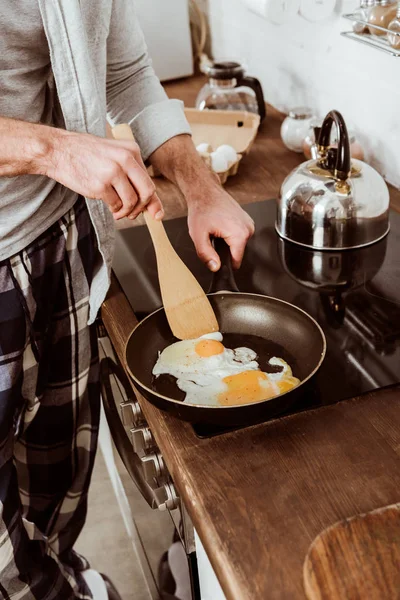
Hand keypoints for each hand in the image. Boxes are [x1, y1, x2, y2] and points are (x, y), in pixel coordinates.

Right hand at [45, 129, 162, 220]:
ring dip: (126, 212)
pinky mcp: (100, 185)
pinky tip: (109, 205)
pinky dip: (114, 210)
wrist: (58, 150)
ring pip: (131, 201)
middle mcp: (125, 159)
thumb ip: (133, 176)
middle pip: (147, 192)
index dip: (153, 201)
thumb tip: (153, 206)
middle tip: (133, 214)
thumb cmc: (86, 155)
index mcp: (131, 150)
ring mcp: (112, 172)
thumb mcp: (114, 156)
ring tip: (118, 211)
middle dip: (142, 208)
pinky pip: (116, 205)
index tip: (156, 214)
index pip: (149, 181)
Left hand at [187, 183, 254, 270]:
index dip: (224, 263)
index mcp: (239, 234)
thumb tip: (215, 267)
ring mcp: (249, 223)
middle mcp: (248, 228)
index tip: (215, 257)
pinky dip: (230, 234)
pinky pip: (239, 235)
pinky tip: (221, 225)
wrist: (205, 191)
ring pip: (238, 245)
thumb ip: (206, 254)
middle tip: (212, 237)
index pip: (236, 261)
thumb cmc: (202, 209)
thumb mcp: (198, 235)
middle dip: (224, 249)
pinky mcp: (247, 220)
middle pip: (237, 252)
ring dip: (227, 241)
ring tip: (216, 230)